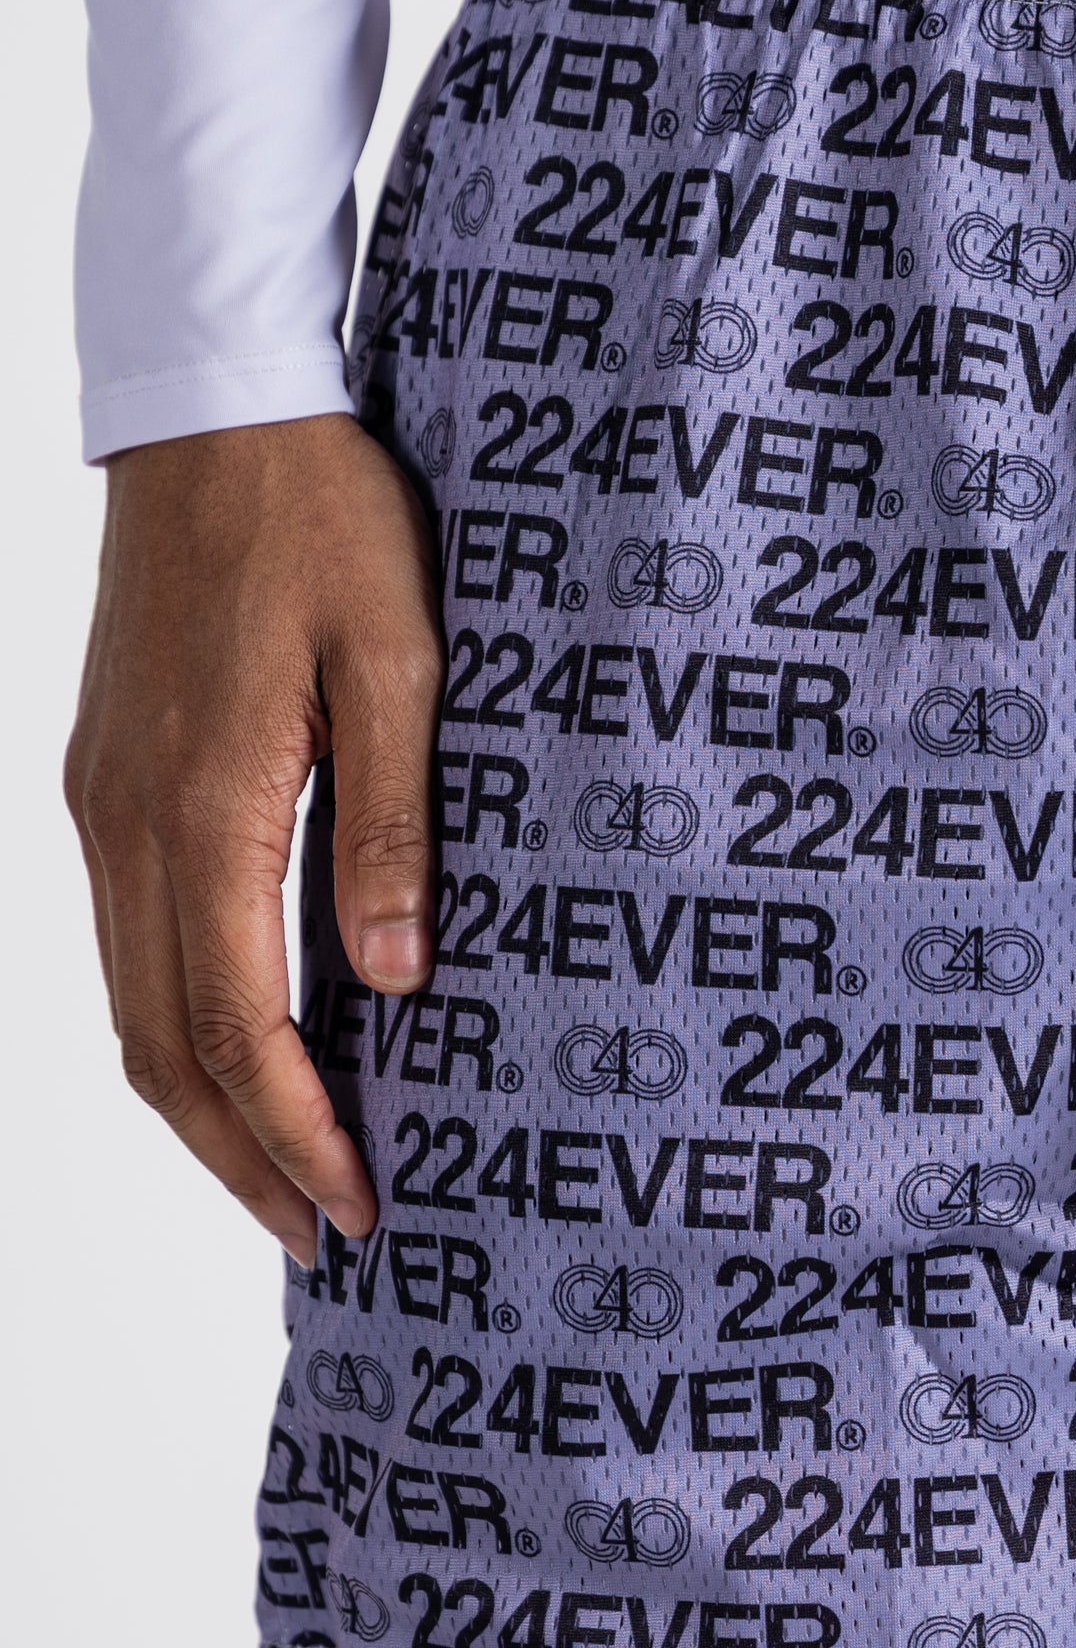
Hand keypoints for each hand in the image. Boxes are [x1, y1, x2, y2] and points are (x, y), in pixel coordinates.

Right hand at [65, 415, 441, 1259]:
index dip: (296, 1135)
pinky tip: (246, 1054)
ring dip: (205, 1107)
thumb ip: (392, 822)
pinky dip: (181, 1024)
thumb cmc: (325, 519)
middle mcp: (126, 825)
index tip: (360, 1207)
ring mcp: (103, 805)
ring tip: (288, 1178)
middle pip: (164, 1048)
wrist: (216, 410)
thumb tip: (394, 981)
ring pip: (133, 1004)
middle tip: (327, 1238)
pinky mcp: (107, 781)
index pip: (237, 1027)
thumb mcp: (400, 659)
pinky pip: (131, 942)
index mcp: (202, 807)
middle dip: (242, 1159)